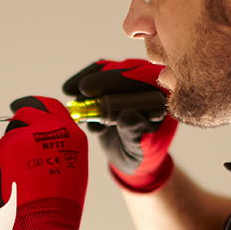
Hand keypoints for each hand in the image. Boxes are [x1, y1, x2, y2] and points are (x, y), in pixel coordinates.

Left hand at [0, 96, 88, 229]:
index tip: (28, 108)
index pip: (50, 105)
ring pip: (10, 132)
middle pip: (26, 112)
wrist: (45, 220)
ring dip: (11, 146)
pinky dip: (0, 160)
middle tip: (20, 143)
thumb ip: (60, 142)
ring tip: (21, 171)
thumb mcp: (72, 164)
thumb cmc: (60, 202)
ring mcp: (24, 136)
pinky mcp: (5, 147)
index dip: (37, 106)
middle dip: (20, 124)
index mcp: (69, 132)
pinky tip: (11, 176)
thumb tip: (46, 136)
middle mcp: (48, 128)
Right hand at [63, 59, 176, 192]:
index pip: (141, 78)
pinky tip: (68, 90)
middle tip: (79, 91)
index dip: (115, 79)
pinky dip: (81, 83)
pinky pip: (96, 76)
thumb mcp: (141, 148)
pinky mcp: (113, 85)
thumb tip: (127, 114)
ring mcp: (130, 83)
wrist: (132, 159)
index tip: (89, 88)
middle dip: (99, 79)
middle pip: (122, 70)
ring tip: (75, 104)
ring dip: (87, 83)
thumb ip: (136, 132)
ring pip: (107, 70)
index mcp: (162, 96)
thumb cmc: (143, 155)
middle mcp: (148, 83)